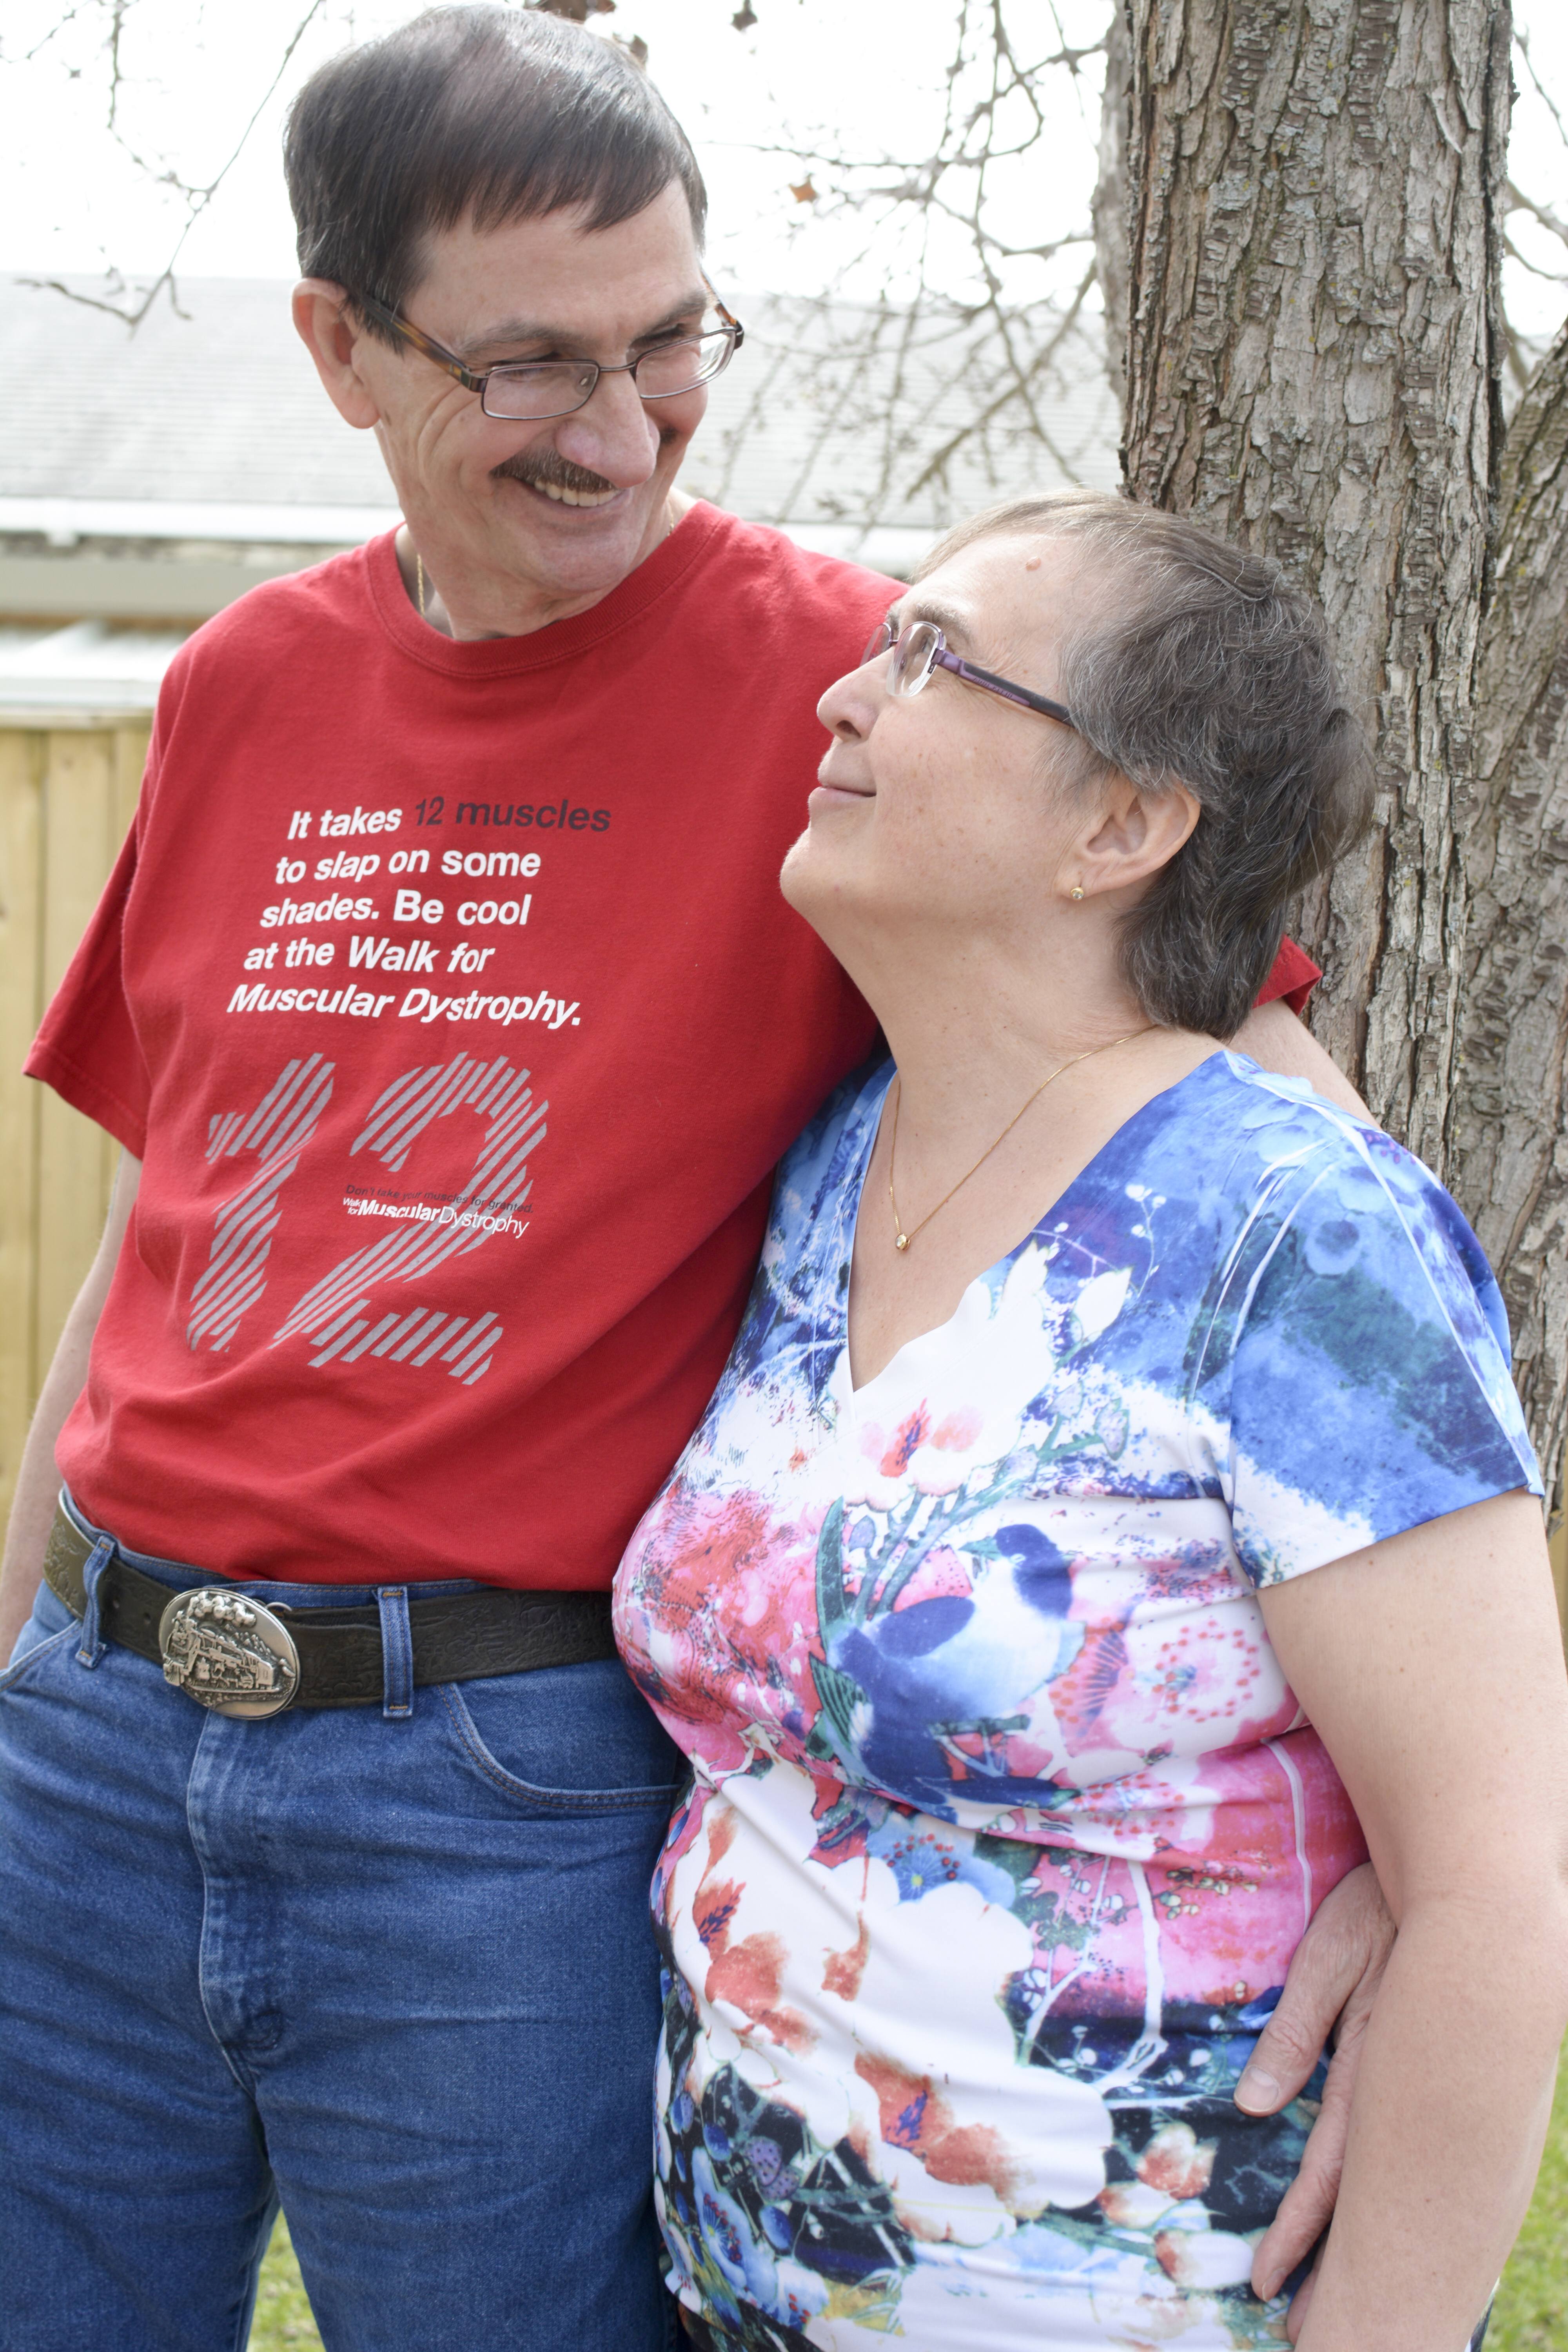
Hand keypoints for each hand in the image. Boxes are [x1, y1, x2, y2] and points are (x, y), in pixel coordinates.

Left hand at [1236, 1861, 1395, 2338]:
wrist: (1463, 1885)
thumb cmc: (1381, 1909)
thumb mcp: (1330, 1956)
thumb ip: (1295, 2030)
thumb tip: (1257, 2105)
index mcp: (1369, 2068)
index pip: (1329, 2172)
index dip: (1299, 2232)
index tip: (1270, 2283)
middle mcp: (1400, 2092)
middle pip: (1362, 2196)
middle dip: (1331, 2264)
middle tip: (1300, 2327)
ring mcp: (1422, 2087)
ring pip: (1390, 2184)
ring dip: (1362, 2243)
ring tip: (1335, 2305)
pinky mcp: (1433, 2074)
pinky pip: (1414, 2154)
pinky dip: (1400, 2203)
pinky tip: (1390, 2234)